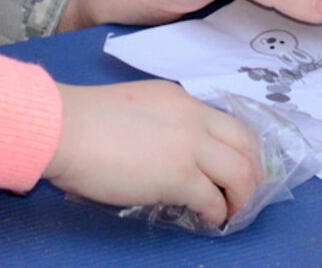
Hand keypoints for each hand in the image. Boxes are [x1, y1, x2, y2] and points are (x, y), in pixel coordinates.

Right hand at [45, 80, 261, 227]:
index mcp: (181, 99)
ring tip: (233, 214)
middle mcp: (193, 117)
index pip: (228, 121)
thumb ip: (161, 126)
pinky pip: (213, 199)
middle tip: (248, 195)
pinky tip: (208, 221)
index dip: (241, 149)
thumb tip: (167, 157)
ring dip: (242, 197)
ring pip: (240, 171)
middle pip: (246, 143)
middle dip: (254, 172)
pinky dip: (217, 214)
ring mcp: (189, 146)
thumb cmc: (87, 122)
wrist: (67, 128)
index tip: (240, 168)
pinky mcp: (178, 176)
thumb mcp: (136, 110)